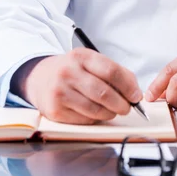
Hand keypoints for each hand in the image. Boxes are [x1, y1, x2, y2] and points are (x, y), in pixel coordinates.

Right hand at [12, 49, 142, 124]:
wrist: (40, 78)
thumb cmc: (73, 71)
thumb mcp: (90, 62)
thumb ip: (114, 73)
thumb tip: (135, 93)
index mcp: (81, 56)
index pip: (111, 71)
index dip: (128, 86)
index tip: (136, 96)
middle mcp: (68, 72)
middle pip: (104, 92)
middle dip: (121, 104)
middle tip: (127, 108)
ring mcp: (60, 91)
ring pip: (95, 109)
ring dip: (110, 113)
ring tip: (112, 111)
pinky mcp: (55, 110)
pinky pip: (84, 119)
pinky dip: (95, 119)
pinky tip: (95, 113)